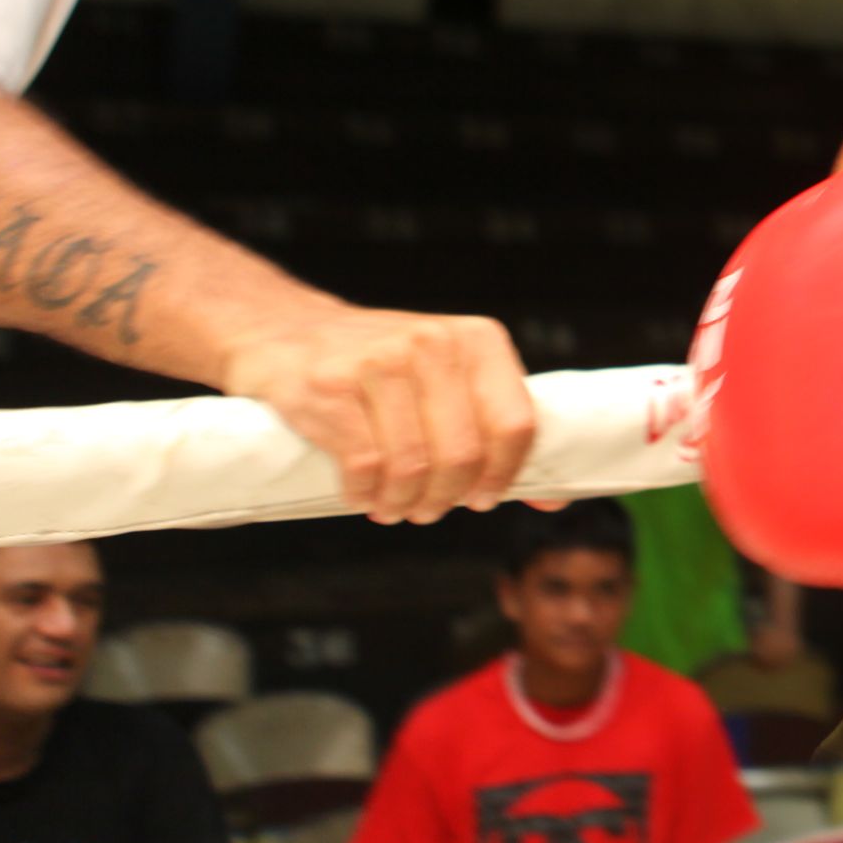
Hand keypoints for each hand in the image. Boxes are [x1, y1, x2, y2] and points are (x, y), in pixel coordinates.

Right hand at [220, 306, 538, 522]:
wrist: (289, 332)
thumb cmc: (385, 368)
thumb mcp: (449, 376)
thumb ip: (497, 430)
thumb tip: (553, 503)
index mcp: (479, 341)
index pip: (516, 424)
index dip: (503, 476)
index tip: (483, 499)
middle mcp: (434, 344)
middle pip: (463, 455)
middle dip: (447, 499)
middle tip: (429, 510)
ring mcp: (379, 362)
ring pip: (413, 467)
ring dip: (403, 504)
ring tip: (394, 506)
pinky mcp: (330, 387)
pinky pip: (364, 467)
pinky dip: (365, 496)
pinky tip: (362, 495)